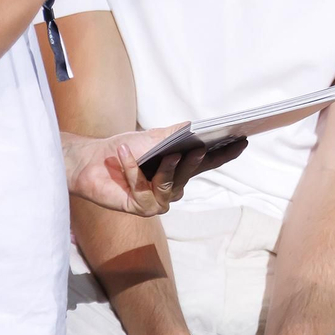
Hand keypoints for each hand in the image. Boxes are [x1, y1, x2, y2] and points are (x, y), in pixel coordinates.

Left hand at [64, 125, 247, 215]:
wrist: (91, 161)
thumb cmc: (122, 148)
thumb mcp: (152, 137)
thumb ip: (174, 133)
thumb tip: (195, 126)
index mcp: (178, 168)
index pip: (206, 163)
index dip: (224, 155)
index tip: (242, 141)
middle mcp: (171, 186)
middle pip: (191, 175)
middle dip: (195, 163)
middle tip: (200, 149)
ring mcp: (157, 199)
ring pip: (172, 187)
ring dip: (167, 169)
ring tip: (167, 153)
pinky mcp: (140, 207)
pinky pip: (146, 191)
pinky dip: (134, 171)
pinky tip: (124, 154)